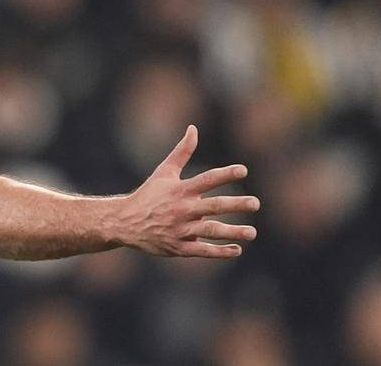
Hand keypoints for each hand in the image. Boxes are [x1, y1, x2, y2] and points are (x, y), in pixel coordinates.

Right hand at [115, 125, 259, 258]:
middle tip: (256, 203)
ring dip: (232, 232)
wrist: (124, 222)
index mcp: (180, 190)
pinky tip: (237, 250)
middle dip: (235, 204)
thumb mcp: (164, 171)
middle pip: (213, 206)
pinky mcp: (178, 247)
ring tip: (252, 232)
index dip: (224, 174)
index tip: (243, 170)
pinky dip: (219, 251)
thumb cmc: (149, 194)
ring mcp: (180, 230)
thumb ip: (182, 151)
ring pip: (210, 231)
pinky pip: (201, 250)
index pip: (206, 179)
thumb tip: (194, 128)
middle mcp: (181, 209)